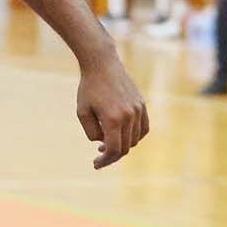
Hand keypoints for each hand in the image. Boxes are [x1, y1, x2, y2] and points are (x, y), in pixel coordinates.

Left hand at [76, 54, 149, 168]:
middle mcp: (129, 115)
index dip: (105, 160)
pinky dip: (135, 136)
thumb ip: (92, 133)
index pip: (114, 150)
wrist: (102, 63)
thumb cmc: (89, 88)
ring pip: (135, 139)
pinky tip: (123, 135)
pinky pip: (143, 128)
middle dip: (112, 155)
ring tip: (107, 143)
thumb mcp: (82, 112)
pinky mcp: (141, 104)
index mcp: (113, 119)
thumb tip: (104, 143)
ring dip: (123, 145)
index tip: (96, 163)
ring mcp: (138, 109)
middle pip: (125, 147)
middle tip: (99, 155)